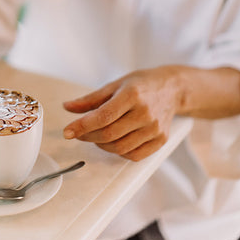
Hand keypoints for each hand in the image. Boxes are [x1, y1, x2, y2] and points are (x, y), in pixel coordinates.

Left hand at [63, 67, 180, 160]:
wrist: (172, 89)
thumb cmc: (141, 85)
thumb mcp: (115, 84)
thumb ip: (91, 99)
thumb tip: (67, 107)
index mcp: (132, 95)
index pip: (103, 116)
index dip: (82, 126)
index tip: (67, 132)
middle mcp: (145, 113)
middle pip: (110, 134)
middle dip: (88, 137)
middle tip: (78, 133)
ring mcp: (154, 128)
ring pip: (120, 147)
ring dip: (101, 146)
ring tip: (96, 136)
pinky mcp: (160, 140)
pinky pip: (134, 155)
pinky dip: (118, 152)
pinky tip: (113, 142)